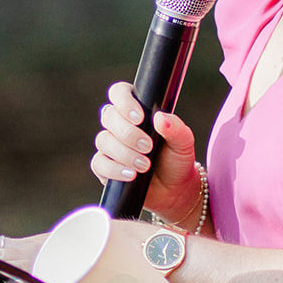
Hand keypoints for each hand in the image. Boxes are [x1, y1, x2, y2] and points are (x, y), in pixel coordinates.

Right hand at [89, 81, 201, 224]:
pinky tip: (131, 175)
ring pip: (103, 140)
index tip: (140, 118)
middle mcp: (119, 125)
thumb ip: (176, 128)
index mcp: (137, 110)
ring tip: (145, 165)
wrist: (174, 190)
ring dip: (124, 153)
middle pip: (109, 116)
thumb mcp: (183, 142)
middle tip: (148, 146)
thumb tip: (160, 118)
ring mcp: (110, 145)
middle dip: (128, 133)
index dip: (124, 101)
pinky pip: (99, 163)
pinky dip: (114, 169)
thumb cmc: (176, 159)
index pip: (119, 93)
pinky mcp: (104, 167)